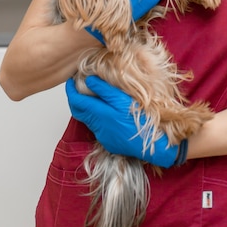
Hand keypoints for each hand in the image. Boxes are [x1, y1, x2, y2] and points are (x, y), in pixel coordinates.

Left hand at [66, 75, 186, 167]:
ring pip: (89, 120)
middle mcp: (99, 126)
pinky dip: (98, 118)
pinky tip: (109, 113)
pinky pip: (98, 128)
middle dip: (75, 99)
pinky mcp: (109, 143)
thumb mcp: (125, 99)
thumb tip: (89, 80)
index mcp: (101, 114)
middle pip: (79, 112)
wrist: (155, 145)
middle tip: (78, 87)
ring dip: (88, 108)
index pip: (76, 101)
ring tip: (95, 97)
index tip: (71, 80)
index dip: (70, 90)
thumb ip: (105, 90)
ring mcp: (103, 136)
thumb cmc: (143, 119)